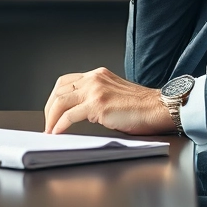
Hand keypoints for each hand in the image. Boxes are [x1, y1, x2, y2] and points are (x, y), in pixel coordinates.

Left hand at [42, 67, 174, 135]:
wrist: (159, 108)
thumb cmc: (143, 106)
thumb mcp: (115, 95)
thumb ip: (97, 98)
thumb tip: (80, 113)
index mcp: (98, 74)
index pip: (67, 81)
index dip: (55, 96)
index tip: (52, 110)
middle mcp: (94, 79)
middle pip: (59, 90)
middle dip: (49, 108)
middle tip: (47, 122)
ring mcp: (95, 90)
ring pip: (60, 101)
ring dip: (51, 117)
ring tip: (49, 130)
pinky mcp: (98, 105)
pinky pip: (70, 115)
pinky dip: (60, 124)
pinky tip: (58, 132)